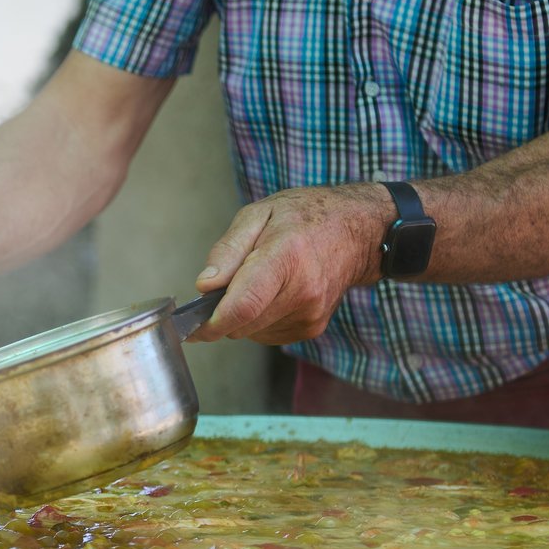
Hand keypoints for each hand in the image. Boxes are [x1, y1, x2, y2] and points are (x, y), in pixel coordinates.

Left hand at [189, 183, 390, 344]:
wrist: (357, 232)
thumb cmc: (305, 217)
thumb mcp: (258, 214)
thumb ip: (228, 250)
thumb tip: (205, 285)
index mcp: (286, 257)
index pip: (243, 305)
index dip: (212, 323)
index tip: (191, 327)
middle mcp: (303, 291)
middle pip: (242, 323)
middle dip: (222, 312)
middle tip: (225, 285)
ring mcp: (311, 314)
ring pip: (251, 332)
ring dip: (241, 316)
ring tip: (258, 281)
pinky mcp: (312, 328)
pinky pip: (266, 334)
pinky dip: (258, 320)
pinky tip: (272, 293)